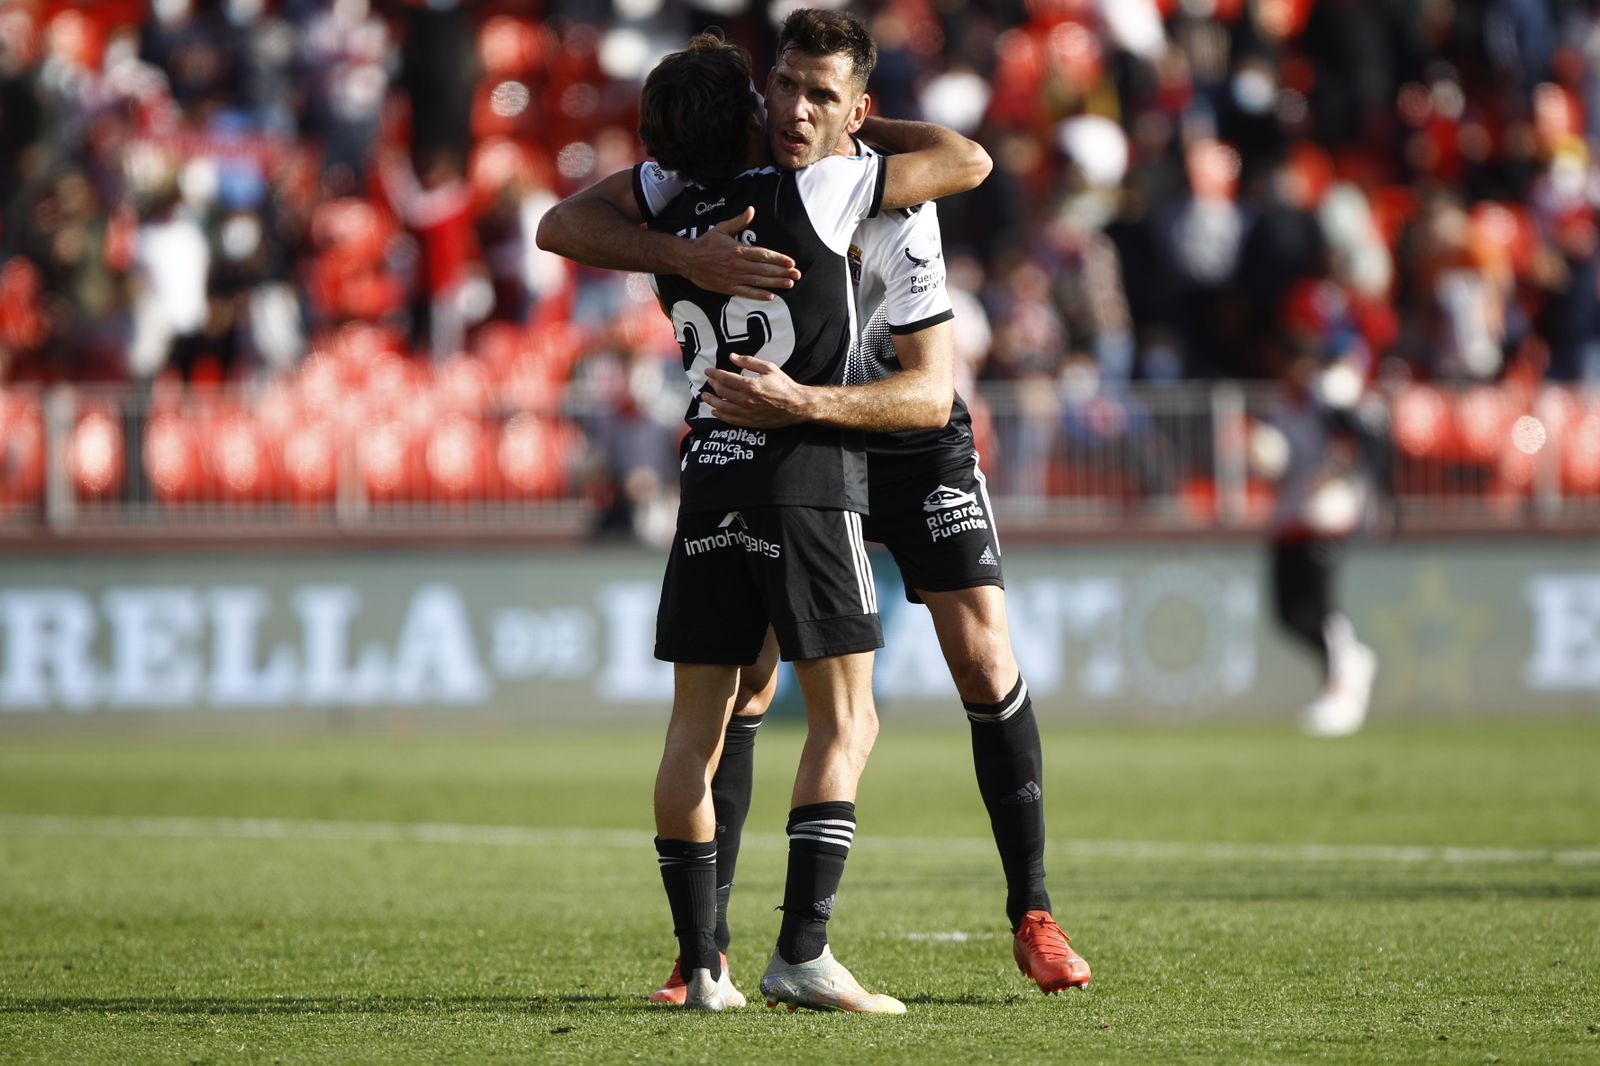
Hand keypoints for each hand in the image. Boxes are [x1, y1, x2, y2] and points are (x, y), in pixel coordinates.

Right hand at [676, 207, 800, 299]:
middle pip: (765, 270)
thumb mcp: (722, 228)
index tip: (791, 262)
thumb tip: (751, 210)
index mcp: (739, 250)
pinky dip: (758, 295)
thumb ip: (739, 221)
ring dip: (775, 283)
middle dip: (783, 272)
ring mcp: (734, 277)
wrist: (687, 259)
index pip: (763, 255)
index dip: (778, 259)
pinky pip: (746, 293)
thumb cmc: (705, 243)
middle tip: (797, 275)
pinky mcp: (728, 288)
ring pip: (759, 282)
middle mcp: (739, 265)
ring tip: (789, 284)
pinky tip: (770, 297)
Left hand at [701, 354, 808, 426]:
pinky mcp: (751, 422)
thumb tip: (732, 356)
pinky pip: (731, 419)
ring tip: (704, 397)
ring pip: (723, 407)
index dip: (714, 374)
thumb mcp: (768, 368)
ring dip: (712, 401)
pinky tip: (715, 411)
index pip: (725, 378)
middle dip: (713, 385)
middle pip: (722, 392)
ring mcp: (748, 412)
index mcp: (750, 385)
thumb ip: (749, 362)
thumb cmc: (783, 385)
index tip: (708, 371)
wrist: (796, 405)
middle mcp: (746, 400)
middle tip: (709, 381)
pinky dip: (721, 415)